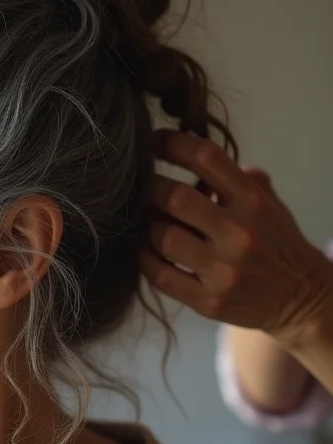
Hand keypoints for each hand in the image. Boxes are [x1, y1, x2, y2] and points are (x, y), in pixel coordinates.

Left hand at [140, 130, 332, 347]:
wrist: (302, 300)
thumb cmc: (276, 243)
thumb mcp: (269, 203)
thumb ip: (236, 178)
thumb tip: (194, 152)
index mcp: (253, 201)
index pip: (206, 157)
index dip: (172, 143)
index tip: (153, 141)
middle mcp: (239, 233)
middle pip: (174, 196)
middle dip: (150, 187)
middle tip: (142, 188)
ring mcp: (224, 271)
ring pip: (162, 237)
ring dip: (148, 226)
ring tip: (150, 222)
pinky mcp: (209, 302)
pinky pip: (160, 275)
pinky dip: (145, 258)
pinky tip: (147, 249)